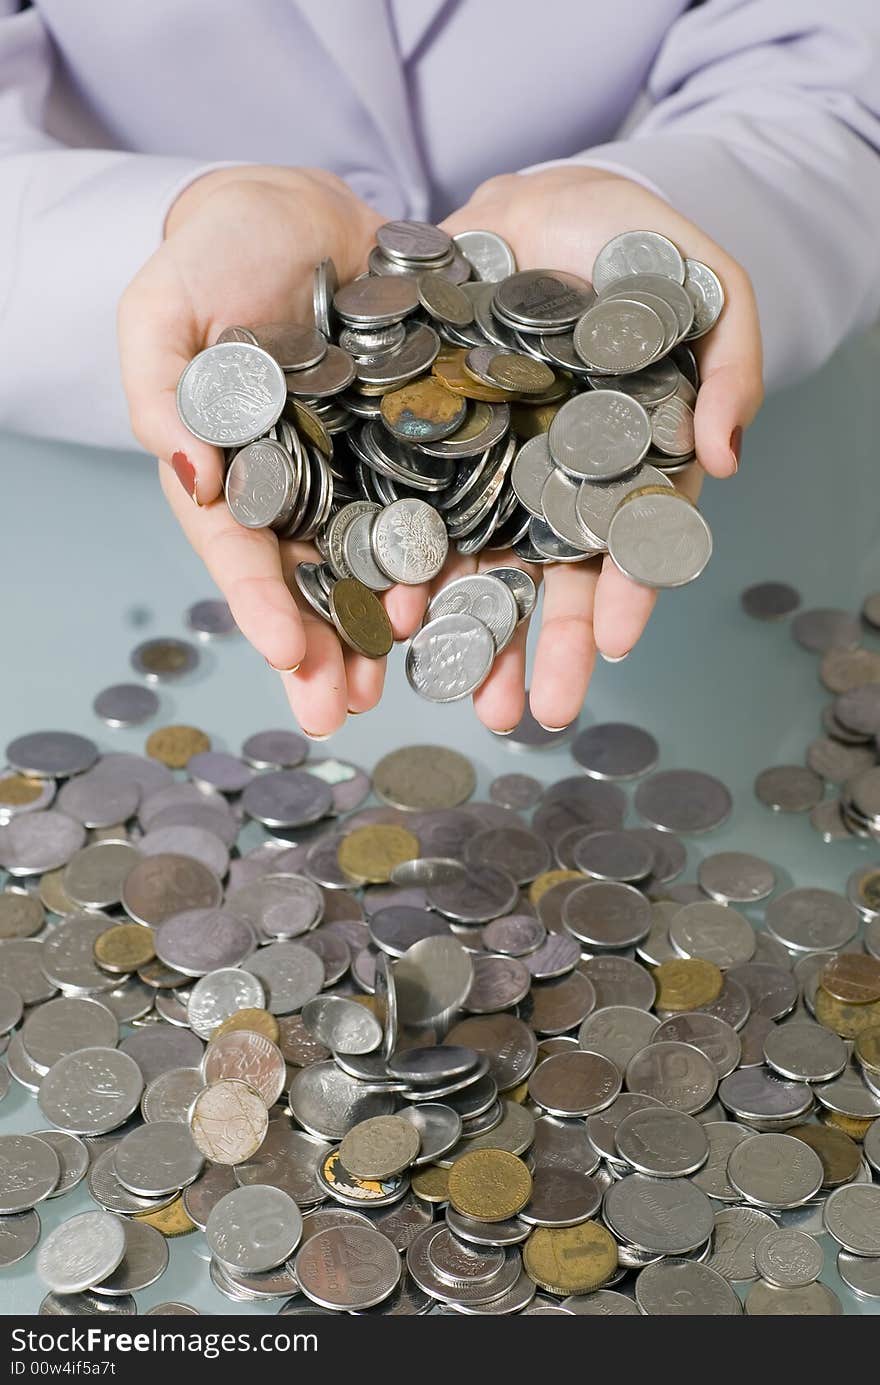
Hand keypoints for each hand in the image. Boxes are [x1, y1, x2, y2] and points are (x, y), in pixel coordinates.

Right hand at [118, 166, 420, 735]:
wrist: (303, 209)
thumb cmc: (218, 250)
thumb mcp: (165, 307)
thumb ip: (162, 387)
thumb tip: (189, 474)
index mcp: (231, 469)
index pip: (239, 549)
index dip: (258, 603)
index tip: (285, 651)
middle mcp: (297, 486)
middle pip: (307, 581)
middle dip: (322, 649)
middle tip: (339, 713)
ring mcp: (358, 469)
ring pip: (374, 563)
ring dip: (387, 627)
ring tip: (407, 682)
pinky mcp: (419, 444)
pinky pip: (437, 506)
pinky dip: (450, 557)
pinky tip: (472, 603)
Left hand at [415, 166, 763, 732]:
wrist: (536, 201)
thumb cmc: (632, 243)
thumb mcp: (704, 286)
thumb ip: (728, 362)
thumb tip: (728, 457)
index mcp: (627, 463)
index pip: (634, 540)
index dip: (630, 591)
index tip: (620, 641)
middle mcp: (558, 483)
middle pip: (554, 577)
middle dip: (547, 647)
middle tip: (538, 714)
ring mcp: (493, 470)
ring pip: (482, 566)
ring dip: (473, 637)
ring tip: (463, 696)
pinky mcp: (431, 448)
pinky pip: (415, 513)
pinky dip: (404, 564)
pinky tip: (393, 613)